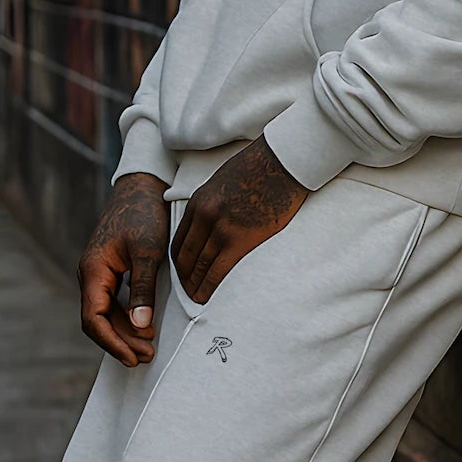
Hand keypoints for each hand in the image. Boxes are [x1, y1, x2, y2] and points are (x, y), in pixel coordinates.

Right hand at [78, 172, 170, 366]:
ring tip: (148, 348)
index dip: (112, 342)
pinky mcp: (110, 272)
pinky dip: (127, 318)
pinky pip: (112, 303)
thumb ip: (142, 288)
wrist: (141, 188)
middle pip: (98, 321)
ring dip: (125, 332)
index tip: (132, 357)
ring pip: (105, 314)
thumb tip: (140, 325)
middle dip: (120, 342)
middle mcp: (90, 275)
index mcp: (93, 271)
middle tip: (147, 356)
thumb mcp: (148, 251)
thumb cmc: (143, 214)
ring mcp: (98, 274)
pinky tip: (144, 327)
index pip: (93, 319)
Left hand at [171, 136, 308, 303]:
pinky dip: (210, 287)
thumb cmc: (260, 168)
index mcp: (199, 202)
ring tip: (197, 300)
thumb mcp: (224, 182)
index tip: (183, 273)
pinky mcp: (241, 238)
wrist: (281, 161)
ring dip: (195, 286)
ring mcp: (221, 228)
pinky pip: (219, 270)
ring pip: (199, 266)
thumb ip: (214, 204)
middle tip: (187, 293)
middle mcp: (204, 216)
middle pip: (185, 256)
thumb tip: (216, 223)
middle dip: (184, 278)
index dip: (179, 262)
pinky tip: (208, 298)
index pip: (179, 240)